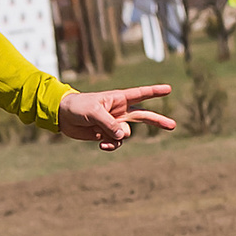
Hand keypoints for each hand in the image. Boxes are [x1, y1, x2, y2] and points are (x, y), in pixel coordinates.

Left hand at [59, 86, 177, 151]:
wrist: (62, 116)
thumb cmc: (77, 106)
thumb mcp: (93, 112)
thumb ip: (109, 123)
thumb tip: (123, 136)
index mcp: (118, 99)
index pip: (140, 94)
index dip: (154, 92)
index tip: (169, 89)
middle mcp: (119, 111)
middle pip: (144, 116)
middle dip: (158, 121)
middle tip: (173, 125)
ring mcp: (113, 124)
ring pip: (126, 134)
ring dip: (117, 137)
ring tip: (103, 135)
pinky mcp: (105, 134)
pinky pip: (116, 142)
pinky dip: (111, 145)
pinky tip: (101, 145)